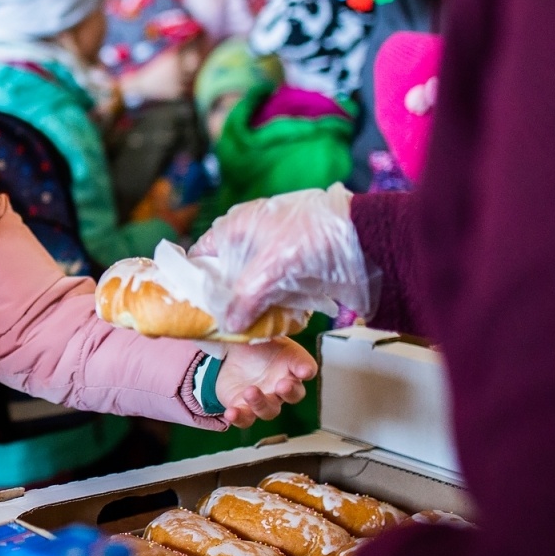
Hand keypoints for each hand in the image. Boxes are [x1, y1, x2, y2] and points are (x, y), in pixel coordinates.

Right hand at [191, 187, 365, 332]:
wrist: (363, 237)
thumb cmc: (312, 236)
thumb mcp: (271, 267)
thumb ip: (245, 298)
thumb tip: (229, 325)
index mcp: (235, 225)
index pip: (202, 254)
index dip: (194, 279)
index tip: (191, 306)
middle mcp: (249, 238)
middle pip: (224, 274)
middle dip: (222, 299)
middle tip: (216, 324)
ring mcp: (272, 255)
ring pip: (249, 285)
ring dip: (247, 306)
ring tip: (240, 330)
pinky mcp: (292, 270)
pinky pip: (271, 291)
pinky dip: (269, 306)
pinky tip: (266, 323)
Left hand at [215, 338, 317, 427]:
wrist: (233, 354)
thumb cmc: (258, 345)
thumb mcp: (266, 334)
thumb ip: (271, 333)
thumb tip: (268, 326)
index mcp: (291, 366)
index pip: (305, 369)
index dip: (305, 369)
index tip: (304, 370)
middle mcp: (281, 387)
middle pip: (292, 395)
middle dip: (289, 391)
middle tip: (283, 385)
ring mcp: (263, 399)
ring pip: (268, 410)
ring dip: (260, 403)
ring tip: (250, 392)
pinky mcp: (243, 407)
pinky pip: (244, 418)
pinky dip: (239, 417)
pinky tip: (232, 413)